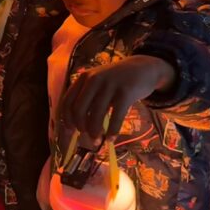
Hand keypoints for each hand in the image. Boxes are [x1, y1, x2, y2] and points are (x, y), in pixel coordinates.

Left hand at [61, 55, 175, 139]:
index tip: (69, 132)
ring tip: (97, 141)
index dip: (66, 119)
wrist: (142, 68)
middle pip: (79, 109)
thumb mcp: (98, 83)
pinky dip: (112, 132)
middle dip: (80, 127)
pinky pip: (115, 117)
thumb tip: (77, 126)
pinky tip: (111, 139)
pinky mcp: (125, 92)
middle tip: (86, 137)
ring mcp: (109, 85)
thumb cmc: (116, 81)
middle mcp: (94, 79)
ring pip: (96, 115)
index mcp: (84, 78)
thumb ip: (88, 98)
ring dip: (94, 133)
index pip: (68, 100)